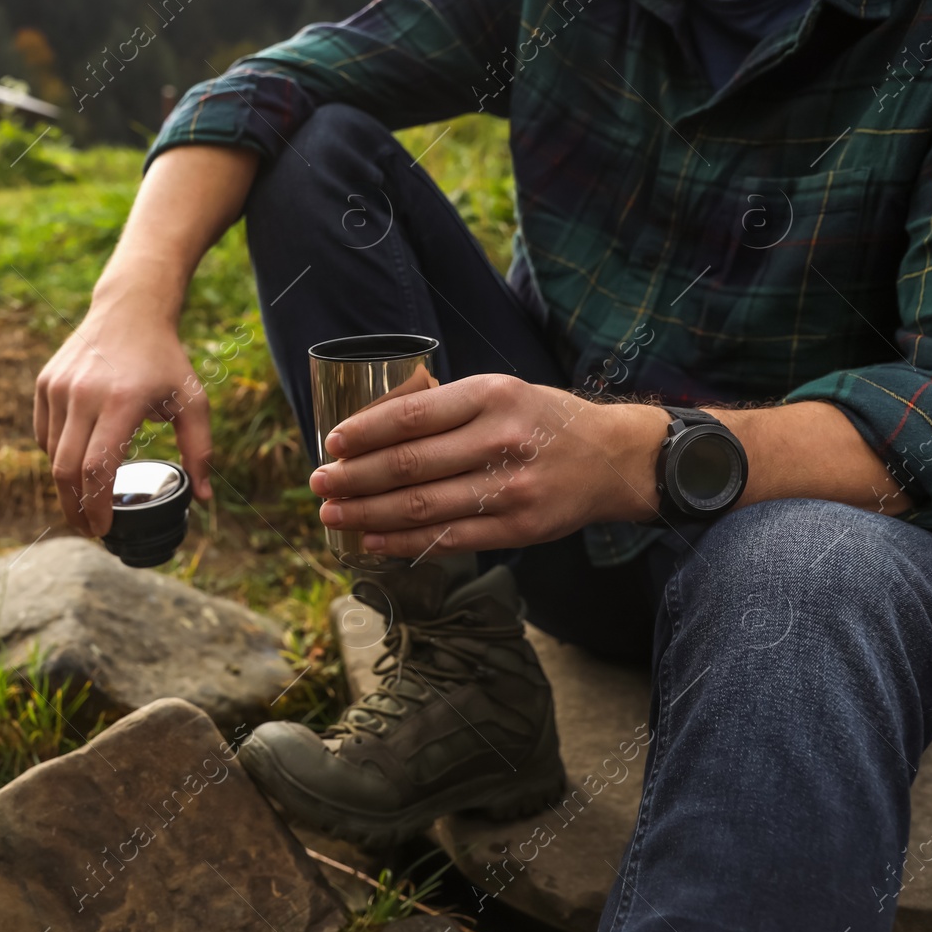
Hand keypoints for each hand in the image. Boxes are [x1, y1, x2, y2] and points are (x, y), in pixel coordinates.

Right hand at [34, 304, 214, 536]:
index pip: (98, 468)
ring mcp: (59, 388)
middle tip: (89, 529)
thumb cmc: (165, 359)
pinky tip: (76, 464)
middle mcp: (84, 394)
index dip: (96, 507)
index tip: (103, 529)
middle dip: (74, 509)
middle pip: (65, 470)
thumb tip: (204, 498)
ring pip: (52, 454)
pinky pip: (43, 435)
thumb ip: (200, 451)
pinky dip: (57, 456)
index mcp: (122, 402)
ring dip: (66, 485)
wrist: (130, 310)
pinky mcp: (44, 383)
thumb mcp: (192, 402)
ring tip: (85, 501)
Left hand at [310, 374, 663, 555]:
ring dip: (367, 513)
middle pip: (409, 465)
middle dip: (353, 477)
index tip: (331, 443)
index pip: (412, 416)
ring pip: (422, 506)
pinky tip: (372, 538)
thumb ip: (444, 404)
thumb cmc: (541, 420)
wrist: (613, 459)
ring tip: (332, 513)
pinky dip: (403, 541)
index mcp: (491, 397)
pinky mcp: (518, 528)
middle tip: (318, 482)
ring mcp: (510, 489)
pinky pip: (448, 539)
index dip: (364, 432)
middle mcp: (500, 441)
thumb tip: (370, 422)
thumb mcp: (499, 390)